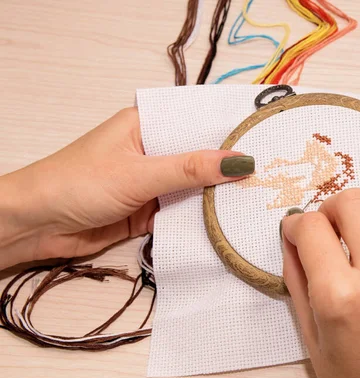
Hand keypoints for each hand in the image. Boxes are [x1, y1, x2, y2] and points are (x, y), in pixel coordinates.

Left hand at [0, 107, 253, 268]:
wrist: (36, 225)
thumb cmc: (79, 183)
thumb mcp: (139, 173)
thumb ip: (190, 169)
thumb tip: (241, 161)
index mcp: (147, 125)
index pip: (197, 121)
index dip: (230, 129)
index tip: (268, 137)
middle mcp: (153, 150)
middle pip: (200, 156)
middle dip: (230, 166)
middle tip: (274, 172)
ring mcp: (152, 182)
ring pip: (195, 186)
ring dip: (219, 195)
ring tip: (262, 197)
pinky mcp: (149, 211)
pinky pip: (183, 211)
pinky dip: (203, 217)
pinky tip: (232, 221)